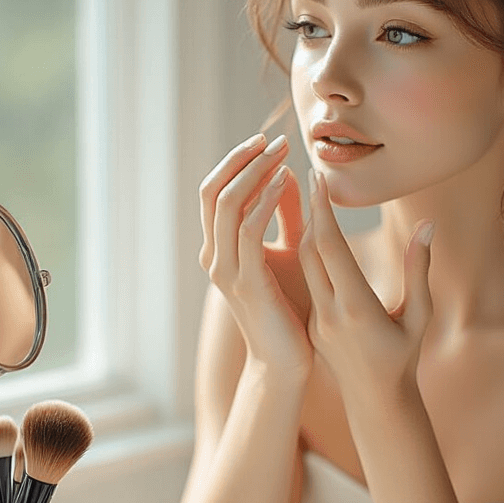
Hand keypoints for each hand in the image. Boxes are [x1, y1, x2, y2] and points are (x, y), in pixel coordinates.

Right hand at [199, 133, 313, 378]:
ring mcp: (226, 271)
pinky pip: (247, 231)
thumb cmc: (291, 311)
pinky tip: (283, 182)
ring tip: (282, 153)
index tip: (269, 142)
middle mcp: (214, 257)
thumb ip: (281, 215)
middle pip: (211, 191)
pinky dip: (263, 201)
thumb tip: (283, 174)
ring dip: (254, 172)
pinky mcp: (247, 284)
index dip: (237, 161)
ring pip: (225, 205)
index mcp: (219, 250)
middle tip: (275, 140)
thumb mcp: (289, 252)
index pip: (213, 191)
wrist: (287, 363)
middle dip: (242, 159)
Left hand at [298, 168, 434, 398]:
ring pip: (303, 265)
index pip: (331, 249)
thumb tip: (428, 225)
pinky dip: (309, 253)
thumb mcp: (420, 315)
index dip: (321, 211)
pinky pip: (306, 280)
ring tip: (312, 197)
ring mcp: (316, 320)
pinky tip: (314, 232)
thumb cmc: (406, 358)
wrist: (376, 403)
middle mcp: (330, 313)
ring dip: (307, 230)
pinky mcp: (311, 324)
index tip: (317, 177)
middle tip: (311, 175)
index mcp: (356, 309)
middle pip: (309, 251)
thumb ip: (419, 269)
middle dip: (309, 211)